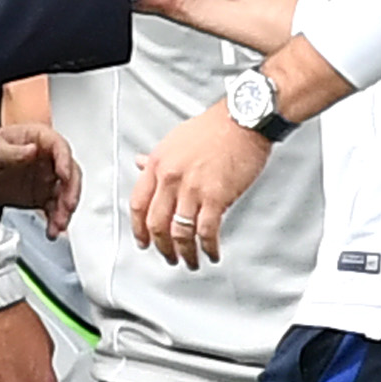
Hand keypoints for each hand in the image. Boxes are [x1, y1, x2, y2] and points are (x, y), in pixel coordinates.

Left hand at [0, 122, 80, 235]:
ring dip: (65, 210)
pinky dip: (56, 220)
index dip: (64, 161)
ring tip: (58, 224)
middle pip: (69, 172)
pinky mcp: (42, 196)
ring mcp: (46, 178)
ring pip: (65, 193)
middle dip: (71, 191)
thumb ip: (13, 152)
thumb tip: (32, 150)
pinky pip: (55, 208)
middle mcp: (46, 158)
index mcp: (37, 138)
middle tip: (67, 206)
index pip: (58, 146)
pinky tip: (52, 229)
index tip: (63, 175)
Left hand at [130, 99, 269, 267]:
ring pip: (180, 233)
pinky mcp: (216, 197)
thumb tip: (139, 164)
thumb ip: (156, 159)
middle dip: (162, 247)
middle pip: (156, 224)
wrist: (242, 120)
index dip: (139, 229)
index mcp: (157, 164)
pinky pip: (206, 231)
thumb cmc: (213, 127)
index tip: (143, 241)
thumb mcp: (175, 139)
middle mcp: (170, 178)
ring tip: (191, 261)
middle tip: (169, 257)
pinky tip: (211, 253)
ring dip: (185, 253)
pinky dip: (208, 247)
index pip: (138, 204)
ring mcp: (192, 189)